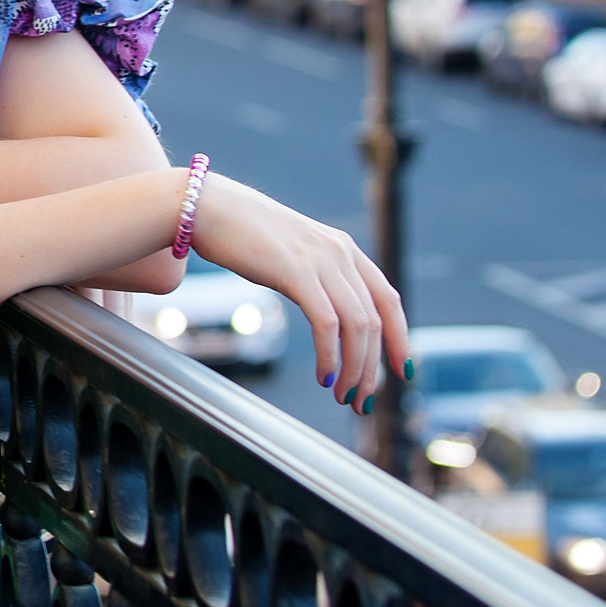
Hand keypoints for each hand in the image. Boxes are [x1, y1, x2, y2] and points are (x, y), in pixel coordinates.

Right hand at [188, 173, 408, 406]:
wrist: (204, 206)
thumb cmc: (239, 233)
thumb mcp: (290, 252)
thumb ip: (312, 274)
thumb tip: (321, 309)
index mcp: (344, 249)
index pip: (388, 300)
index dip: (399, 339)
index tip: (401, 371)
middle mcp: (340, 254)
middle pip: (374, 321)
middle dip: (373, 368)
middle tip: (361, 400)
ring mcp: (320, 261)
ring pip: (357, 326)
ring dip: (355, 368)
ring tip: (343, 395)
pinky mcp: (296, 271)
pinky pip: (327, 323)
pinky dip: (330, 355)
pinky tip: (324, 375)